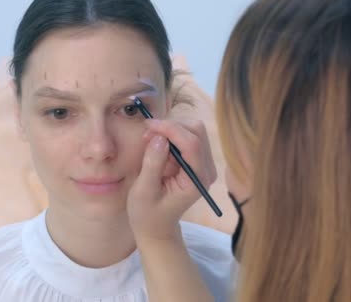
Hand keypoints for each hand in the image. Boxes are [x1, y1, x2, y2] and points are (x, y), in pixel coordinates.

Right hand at [127, 118, 216, 242]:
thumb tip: (159, 137)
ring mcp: (205, 163)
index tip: (148, 125)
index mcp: (197, 181)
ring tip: (149, 141)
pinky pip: (188, 135)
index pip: (192, 144)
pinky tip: (157, 145)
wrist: (157, 225)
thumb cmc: (147, 214)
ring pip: (193, 129)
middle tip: (146, 135)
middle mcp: (207, 170)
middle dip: (170, 127)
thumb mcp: (143, 191)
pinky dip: (171, 134)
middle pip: (196, 131)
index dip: (171, 129)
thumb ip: (152, 164)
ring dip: (170, 129)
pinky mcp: (198, 159)